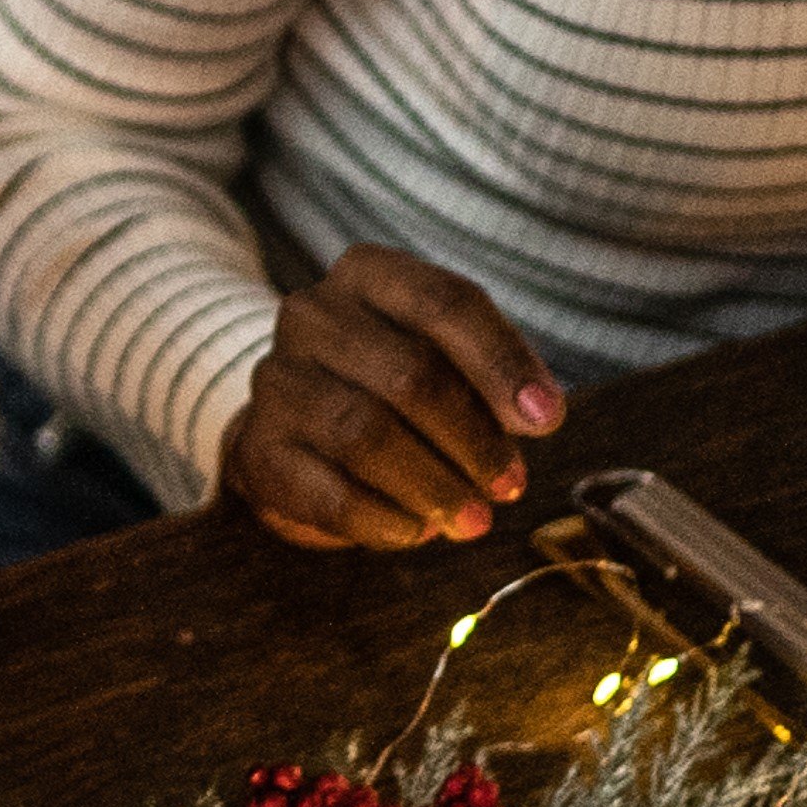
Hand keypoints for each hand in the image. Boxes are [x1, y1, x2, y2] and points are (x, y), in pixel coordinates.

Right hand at [218, 245, 566, 547]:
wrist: (293, 428)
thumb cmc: (388, 387)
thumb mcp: (446, 359)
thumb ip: (492, 377)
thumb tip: (537, 416)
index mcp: (368, 275)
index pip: (446, 303)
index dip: (504, 364)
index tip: (547, 420)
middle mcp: (312, 316)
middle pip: (410, 375)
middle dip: (474, 440)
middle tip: (509, 484)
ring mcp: (276, 381)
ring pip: (366, 435)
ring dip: (435, 486)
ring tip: (473, 519)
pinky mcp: (258, 451)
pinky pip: (329, 493)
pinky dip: (385, 520)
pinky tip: (416, 530)